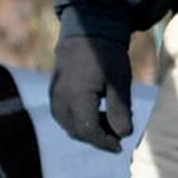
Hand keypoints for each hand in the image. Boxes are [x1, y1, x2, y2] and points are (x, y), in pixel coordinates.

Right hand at [46, 28, 134, 149]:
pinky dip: (80, 121)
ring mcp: (54, 97)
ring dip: (89, 131)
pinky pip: (65, 117)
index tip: (120, 146)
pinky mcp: (54, 94)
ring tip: (109, 123)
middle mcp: (61, 100)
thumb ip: (120, 109)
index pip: (88, 131)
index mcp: (77, 97)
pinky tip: (97, 113)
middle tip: (118, 135)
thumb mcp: (119, 81)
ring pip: (70, 127)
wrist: (86, 32)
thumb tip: (123, 135)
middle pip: (78, 132)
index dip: (105, 142)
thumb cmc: (105, 55)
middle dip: (98, 138)